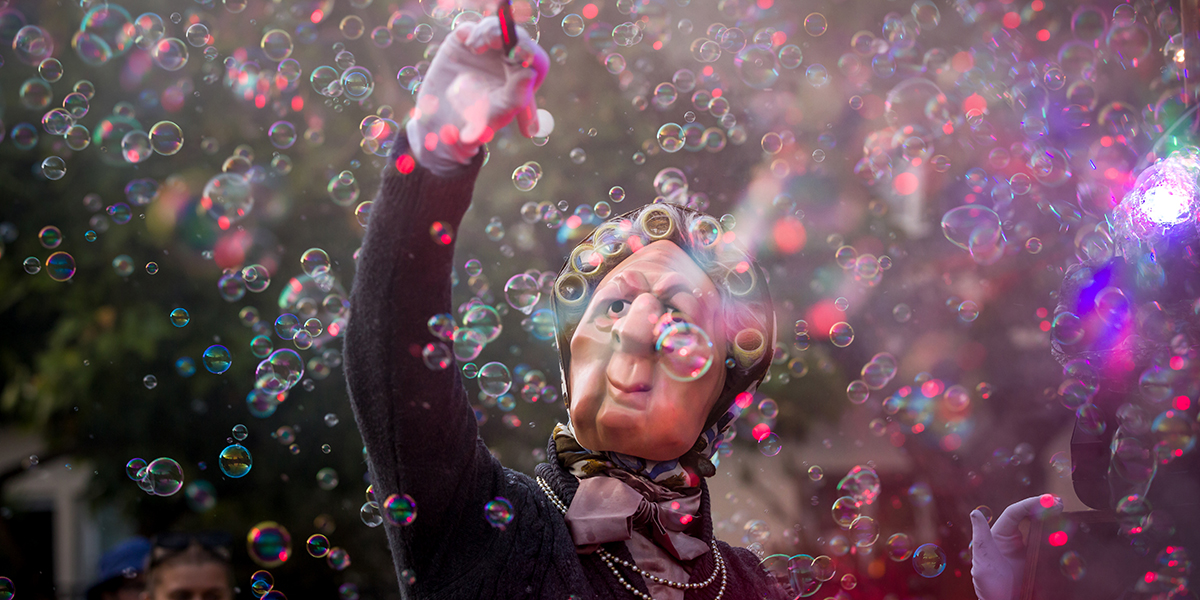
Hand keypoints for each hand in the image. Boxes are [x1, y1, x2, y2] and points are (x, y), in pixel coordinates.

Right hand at [405, 16, 549, 175]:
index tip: (518, 54)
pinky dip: (470, 30)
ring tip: (477, 45)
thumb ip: (512, 102)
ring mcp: (485, 50)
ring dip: (489, 31)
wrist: (438, 124)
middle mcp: (507, 62)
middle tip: (494, 39)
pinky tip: (468, 44)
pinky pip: (470, 27)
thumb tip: (529, 78)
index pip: (536, 60)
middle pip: (516, 36)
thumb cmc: (471, 128)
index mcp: (521, 81)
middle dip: (507, 34)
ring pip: (495, 28)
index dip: (529, 52)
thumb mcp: (493, 123)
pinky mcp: (462, 43)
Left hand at [970, 494, 1062, 599]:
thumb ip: (981, 537)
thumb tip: (974, 512)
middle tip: (1059, 502)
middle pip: (1029, 517)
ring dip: (1051, 519)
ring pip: (1039, 529)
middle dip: (1042, 507)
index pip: (1015, 513)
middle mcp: (1013, 540)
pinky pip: (1047, 546)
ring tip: (1064, 511)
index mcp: (1000, 536)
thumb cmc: (989, 586)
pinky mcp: (1036, 561)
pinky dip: (1056, 537)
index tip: (1046, 499)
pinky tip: (1066, 533)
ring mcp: (1026, 550)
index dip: (1029, 503)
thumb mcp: (983, 561)